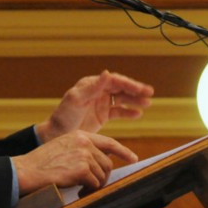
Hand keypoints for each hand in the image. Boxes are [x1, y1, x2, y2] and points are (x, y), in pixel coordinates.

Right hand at [13, 130, 137, 194]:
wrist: (27, 170)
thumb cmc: (42, 163)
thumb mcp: (63, 148)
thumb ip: (82, 150)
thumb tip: (102, 164)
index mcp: (80, 135)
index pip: (108, 142)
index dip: (123, 152)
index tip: (133, 159)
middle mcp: (84, 142)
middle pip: (107, 163)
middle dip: (103, 177)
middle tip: (91, 186)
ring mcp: (83, 154)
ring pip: (102, 174)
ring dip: (95, 185)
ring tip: (82, 189)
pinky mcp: (81, 168)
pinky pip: (94, 183)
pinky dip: (89, 191)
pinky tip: (78, 192)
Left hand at [36, 70, 153, 143]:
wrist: (57, 135)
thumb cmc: (64, 116)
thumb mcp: (77, 99)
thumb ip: (92, 87)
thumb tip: (107, 72)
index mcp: (91, 84)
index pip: (114, 80)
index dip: (129, 83)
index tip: (141, 89)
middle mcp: (97, 91)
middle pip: (121, 88)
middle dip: (135, 90)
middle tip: (150, 93)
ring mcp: (100, 103)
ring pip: (122, 99)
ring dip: (135, 100)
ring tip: (147, 103)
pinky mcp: (102, 115)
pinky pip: (118, 112)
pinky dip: (128, 112)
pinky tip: (138, 114)